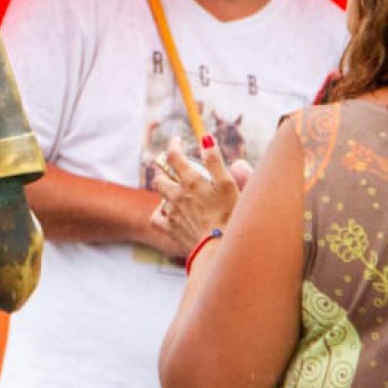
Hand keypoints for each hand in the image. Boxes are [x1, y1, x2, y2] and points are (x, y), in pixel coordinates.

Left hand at [150, 136, 242, 259]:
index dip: (173, 145)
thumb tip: (206, 139)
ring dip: (166, 192)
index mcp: (191, 181)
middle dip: (166, 171)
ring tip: (178, 193)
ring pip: (159, 197)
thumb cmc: (230, 215)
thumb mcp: (227, 184)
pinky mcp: (171, 230)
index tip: (177, 141)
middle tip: (178, 171)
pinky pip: (157, 218)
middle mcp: (176, 195)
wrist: (222, 249)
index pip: (173, 156)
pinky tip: (168, 213)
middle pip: (160, 177)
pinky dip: (161, 214)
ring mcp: (172, 213)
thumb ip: (215, 160)